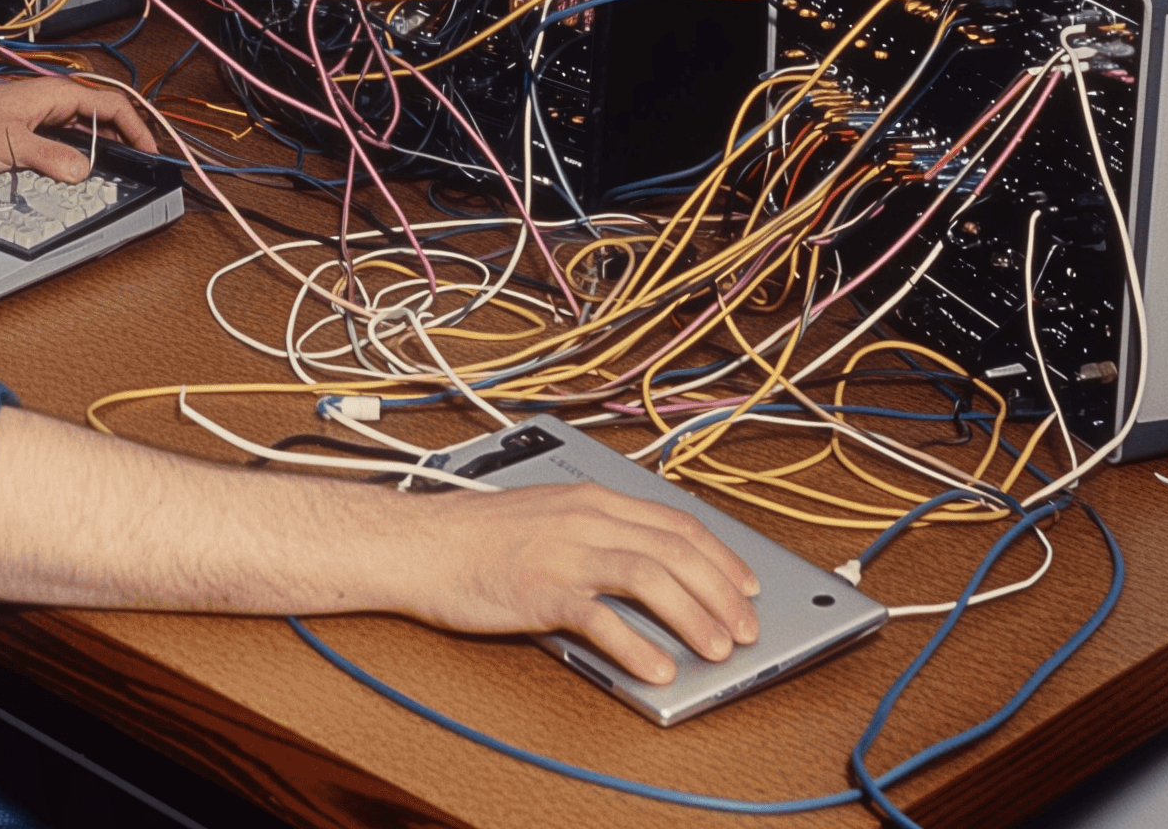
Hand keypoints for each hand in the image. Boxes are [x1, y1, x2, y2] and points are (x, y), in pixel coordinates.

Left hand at [0, 76, 156, 181]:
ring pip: (84, 126)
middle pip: (102, 114)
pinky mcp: (27, 125)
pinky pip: (65, 135)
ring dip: (101, 144)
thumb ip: (50, 158)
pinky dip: (79, 149)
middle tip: (139, 163)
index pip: (112, 104)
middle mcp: (50, 98)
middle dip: (124, 137)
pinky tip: (76, 167)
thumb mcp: (10, 146)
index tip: (150, 150)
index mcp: (55, 93)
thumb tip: (83, 171)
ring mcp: (39, 111)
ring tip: (115, 167)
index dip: (137, 127)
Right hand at [413, 480, 760, 682]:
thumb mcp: (547, 516)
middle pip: (675, 551)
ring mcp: (564, 552)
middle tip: (746, 630)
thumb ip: (595, 533)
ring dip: (694, 617)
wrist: (418, 543)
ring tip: (717, 651)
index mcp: (591, 498)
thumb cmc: (475, 536)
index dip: (722, 557)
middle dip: (722, 593)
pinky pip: (601, 620)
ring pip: (651, 578)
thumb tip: (645, 568)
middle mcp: (585, 518)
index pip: (677, 523)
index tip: (748, 586)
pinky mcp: (541, 589)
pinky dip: (636, 647)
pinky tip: (656, 670)